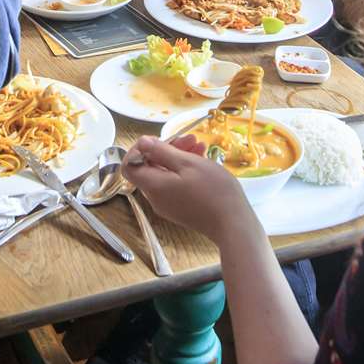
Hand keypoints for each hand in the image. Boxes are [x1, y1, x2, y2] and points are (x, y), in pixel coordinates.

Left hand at [122, 135, 255, 244]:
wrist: (234, 224)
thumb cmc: (213, 191)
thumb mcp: (187, 163)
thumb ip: (161, 152)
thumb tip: (142, 143)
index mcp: (153, 186)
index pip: (129, 166)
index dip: (139, 150)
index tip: (159, 141)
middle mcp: (156, 197)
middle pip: (150, 167)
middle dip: (167, 149)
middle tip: (189, 139)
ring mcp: (168, 205)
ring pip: (165, 174)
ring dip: (179, 157)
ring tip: (200, 146)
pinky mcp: (180, 209)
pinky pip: (175, 184)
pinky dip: (185, 170)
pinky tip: (202, 160)